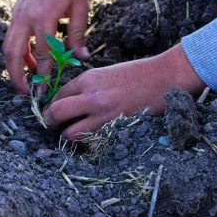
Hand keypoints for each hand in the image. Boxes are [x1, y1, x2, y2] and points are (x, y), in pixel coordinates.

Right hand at [3, 0, 89, 93]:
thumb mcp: (81, 6)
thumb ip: (78, 34)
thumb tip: (82, 58)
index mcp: (44, 16)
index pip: (42, 53)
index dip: (43, 74)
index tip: (46, 90)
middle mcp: (26, 17)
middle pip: (14, 54)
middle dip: (17, 76)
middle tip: (26, 93)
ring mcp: (17, 14)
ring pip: (8, 47)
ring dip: (14, 66)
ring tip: (25, 81)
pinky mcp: (16, 13)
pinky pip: (11, 38)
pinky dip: (16, 52)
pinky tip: (29, 60)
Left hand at [43, 44, 205, 139]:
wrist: (167, 76)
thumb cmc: (139, 73)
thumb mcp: (106, 73)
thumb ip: (88, 87)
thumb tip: (71, 102)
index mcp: (88, 78)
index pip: (58, 95)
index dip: (51, 106)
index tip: (52, 113)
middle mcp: (91, 96)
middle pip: (56, 113)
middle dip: (50, 122)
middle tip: (51, 127)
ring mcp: (103, 114)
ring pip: (71, 133)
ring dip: (67, 137)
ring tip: (70, 137)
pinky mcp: (116, 128)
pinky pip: (92, 141)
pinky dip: (88, 143)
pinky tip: (91, 141)